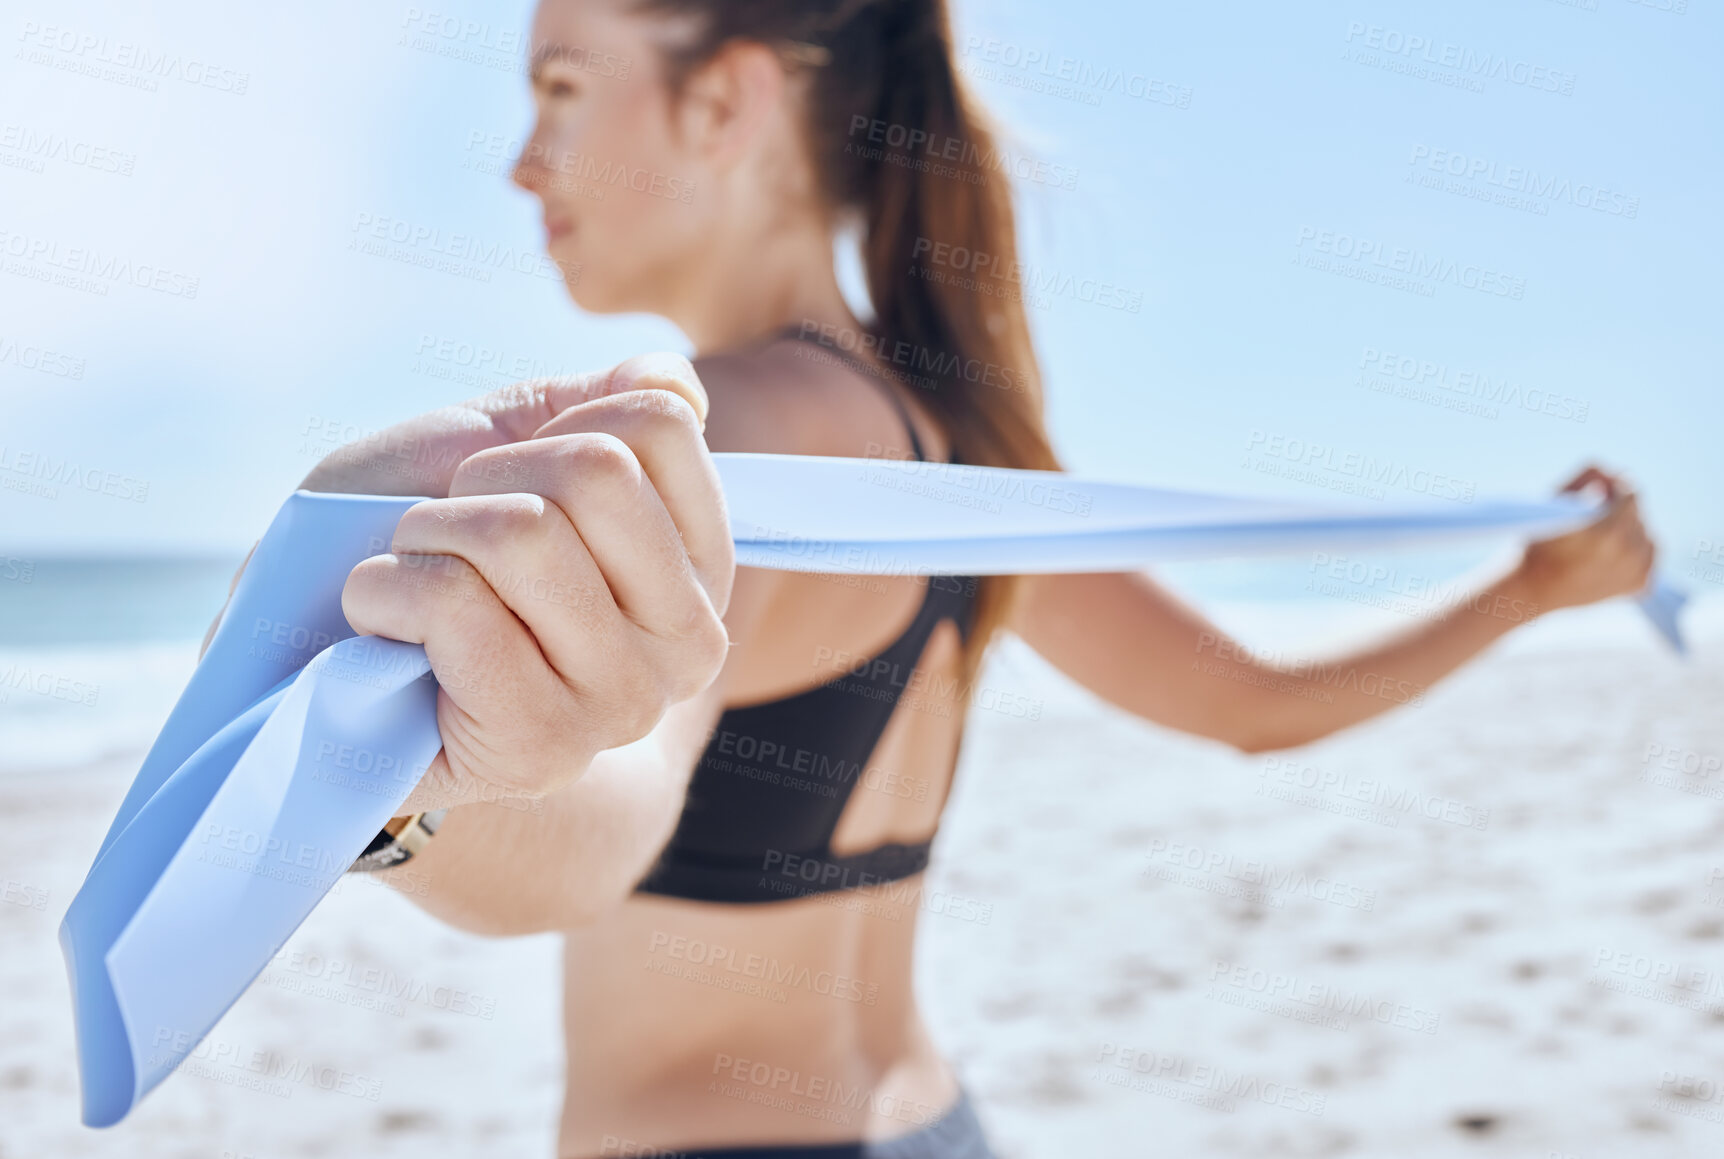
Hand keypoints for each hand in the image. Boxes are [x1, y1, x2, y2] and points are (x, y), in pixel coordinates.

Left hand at [339, 353, 734, 813]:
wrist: (316, 657)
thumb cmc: (419, 542)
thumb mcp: (508, 446)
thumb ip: (597, 404)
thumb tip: (677, 387)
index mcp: (699, 565)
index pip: (658, 422)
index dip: (550, 428)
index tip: (514, 486)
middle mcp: (688, 642)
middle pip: (596, 470)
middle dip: (484, 478)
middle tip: (450, 535)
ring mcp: (623, 704)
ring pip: (521, 534)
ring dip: (426, 537)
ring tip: (417, 584)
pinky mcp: (542, 749)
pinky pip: (455, 603)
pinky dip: (384, 591)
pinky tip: (385, 632)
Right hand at [1518, 465, 1655, 611]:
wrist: (1532, 590)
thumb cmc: (1538, 543)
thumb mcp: (1555, 500)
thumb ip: (1589, 476)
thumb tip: (1615, 474)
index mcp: (1610, 529)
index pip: (1630, 492)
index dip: (1612, 489)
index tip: (1594, 495)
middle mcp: (1630, 552)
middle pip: (1638, 514)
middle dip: (1618, 512)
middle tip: (1590, 523)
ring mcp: (1637, 571)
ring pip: (1647, 534)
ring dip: (1628, 531)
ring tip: (1599, 539)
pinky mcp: (1640, 585)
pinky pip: (1650, 556)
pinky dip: (1636, 552)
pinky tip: (1611, 554)